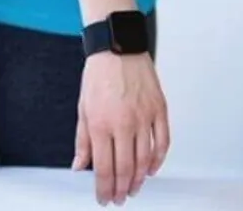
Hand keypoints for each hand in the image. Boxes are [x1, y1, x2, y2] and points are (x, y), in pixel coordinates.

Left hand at [73, 51, 169, 205]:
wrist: (118, 47)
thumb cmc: (99, 75)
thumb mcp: (83, 108)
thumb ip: (82, 141)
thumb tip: (79, 166)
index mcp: (101, 123)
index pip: (104, 168)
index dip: (104, 188)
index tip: (104, 198)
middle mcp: (123, 122)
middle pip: (126, 168)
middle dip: (122, 189)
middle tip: (120, 198)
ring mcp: (144, 116)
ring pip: (145, 160)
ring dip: (140, 179)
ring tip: (135, 188)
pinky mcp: (159, 109)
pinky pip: (162, 142)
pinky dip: (159, 160)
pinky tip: (152, 169)